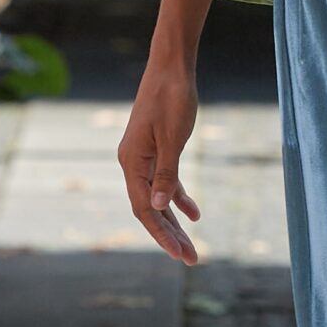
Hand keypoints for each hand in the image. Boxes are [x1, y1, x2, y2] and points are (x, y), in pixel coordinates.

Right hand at [118, 62, 201, 261]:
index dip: (161, 234)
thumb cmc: (172, 98)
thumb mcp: (173, 138)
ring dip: (174, 222)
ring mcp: (144, 158)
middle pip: (150, 209)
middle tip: (191, 259)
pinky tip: (194, 214)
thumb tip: (157, 208)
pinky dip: (179, 198)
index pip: (144, 209)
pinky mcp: (156, 150)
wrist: (171, 67)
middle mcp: (133, 163)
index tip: (179, 254)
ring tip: (192, 247)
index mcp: (132, 162)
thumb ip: (166, 173)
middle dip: (170, 235)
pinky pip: (166, 182)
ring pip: (158, 199)